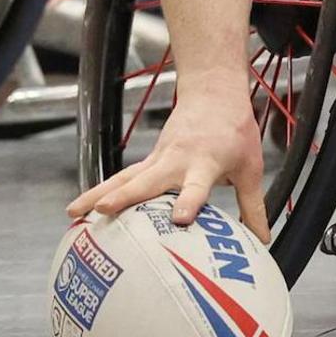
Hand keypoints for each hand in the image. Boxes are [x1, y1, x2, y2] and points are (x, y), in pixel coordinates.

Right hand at [67, 83, 271, 241]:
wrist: (214, 94)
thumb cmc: (236, 131)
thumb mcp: (251, 169)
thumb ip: (254, 207)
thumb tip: (262, 242)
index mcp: (206, 163)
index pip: (196, 185)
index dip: (189, 201)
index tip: (179, 219)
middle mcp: (177, 160)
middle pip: (147, 180)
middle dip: (125, 196)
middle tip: (103, 211)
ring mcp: (158, 158)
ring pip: (124, 177)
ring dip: (98, 193)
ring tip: (73, 214)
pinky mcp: (149, 160)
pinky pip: (123, 177)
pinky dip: (101, 190)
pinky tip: (80, 210)